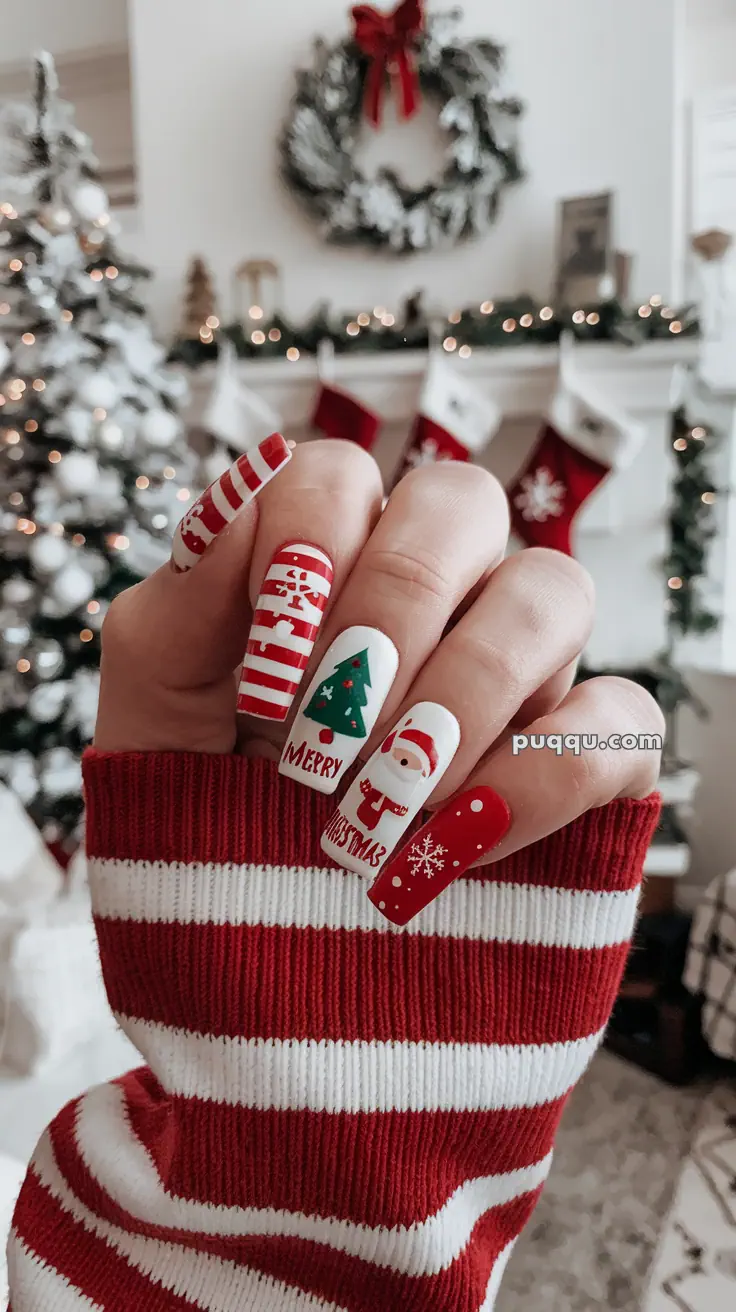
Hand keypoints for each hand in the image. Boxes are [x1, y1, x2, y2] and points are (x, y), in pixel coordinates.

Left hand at [97, 439, 663, 862]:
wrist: (264, 981)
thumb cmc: (206, 828)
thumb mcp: (156, 718)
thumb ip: (182, 602)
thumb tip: (241, 491)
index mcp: (327, 565)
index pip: (341, 474)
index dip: (305, 548)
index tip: (262, 669)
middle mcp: (435, 598)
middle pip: (462, 501)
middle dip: (389, 609)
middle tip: (324, 732)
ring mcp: (517, 674)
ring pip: (553, 591)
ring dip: (462, 692)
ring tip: (380, 801)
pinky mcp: (584, 763)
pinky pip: (618, 720)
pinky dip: (535, 778)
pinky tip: (451, 843)